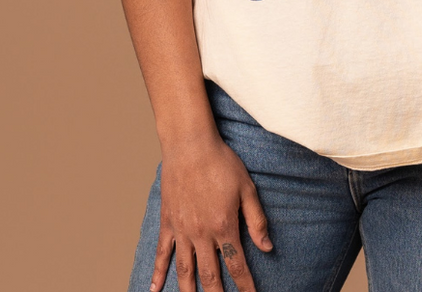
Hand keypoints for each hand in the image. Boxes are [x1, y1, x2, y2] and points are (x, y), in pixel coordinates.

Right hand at [151, 135, 272, 291]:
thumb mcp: (247, 188)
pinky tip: (154, 290)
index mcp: (223, 225)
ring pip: (185, 271)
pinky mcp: (168, 222)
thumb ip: (256, 220)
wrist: (190, 144)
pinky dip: (157, 273)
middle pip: (210, 276)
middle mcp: (201, 233)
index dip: (245, 286)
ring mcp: (182, 230)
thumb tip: (267, 247)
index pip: (237, 265)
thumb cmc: (221, 162)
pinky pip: (162, 253)